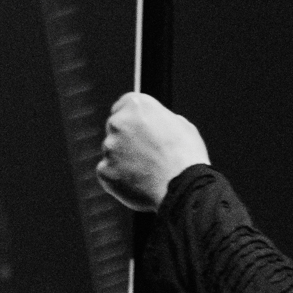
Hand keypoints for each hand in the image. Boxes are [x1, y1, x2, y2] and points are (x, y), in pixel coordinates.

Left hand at [96, 92, 209, 210]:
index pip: (123, 106)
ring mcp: (109, 147)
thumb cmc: (187, 157)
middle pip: (115, 129)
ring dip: (123, 160)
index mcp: (136, 105)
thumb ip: (162, 120)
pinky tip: (137, 184)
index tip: (139, 132)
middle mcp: (118, 122)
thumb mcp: (182, 126)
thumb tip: (157, 125)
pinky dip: (118, 179)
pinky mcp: (105, 170)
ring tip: (146, 173)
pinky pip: (108, 173)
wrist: (184, 187)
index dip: (133, 121)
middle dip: (126, 140)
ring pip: (112, 152)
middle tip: (146, 156)